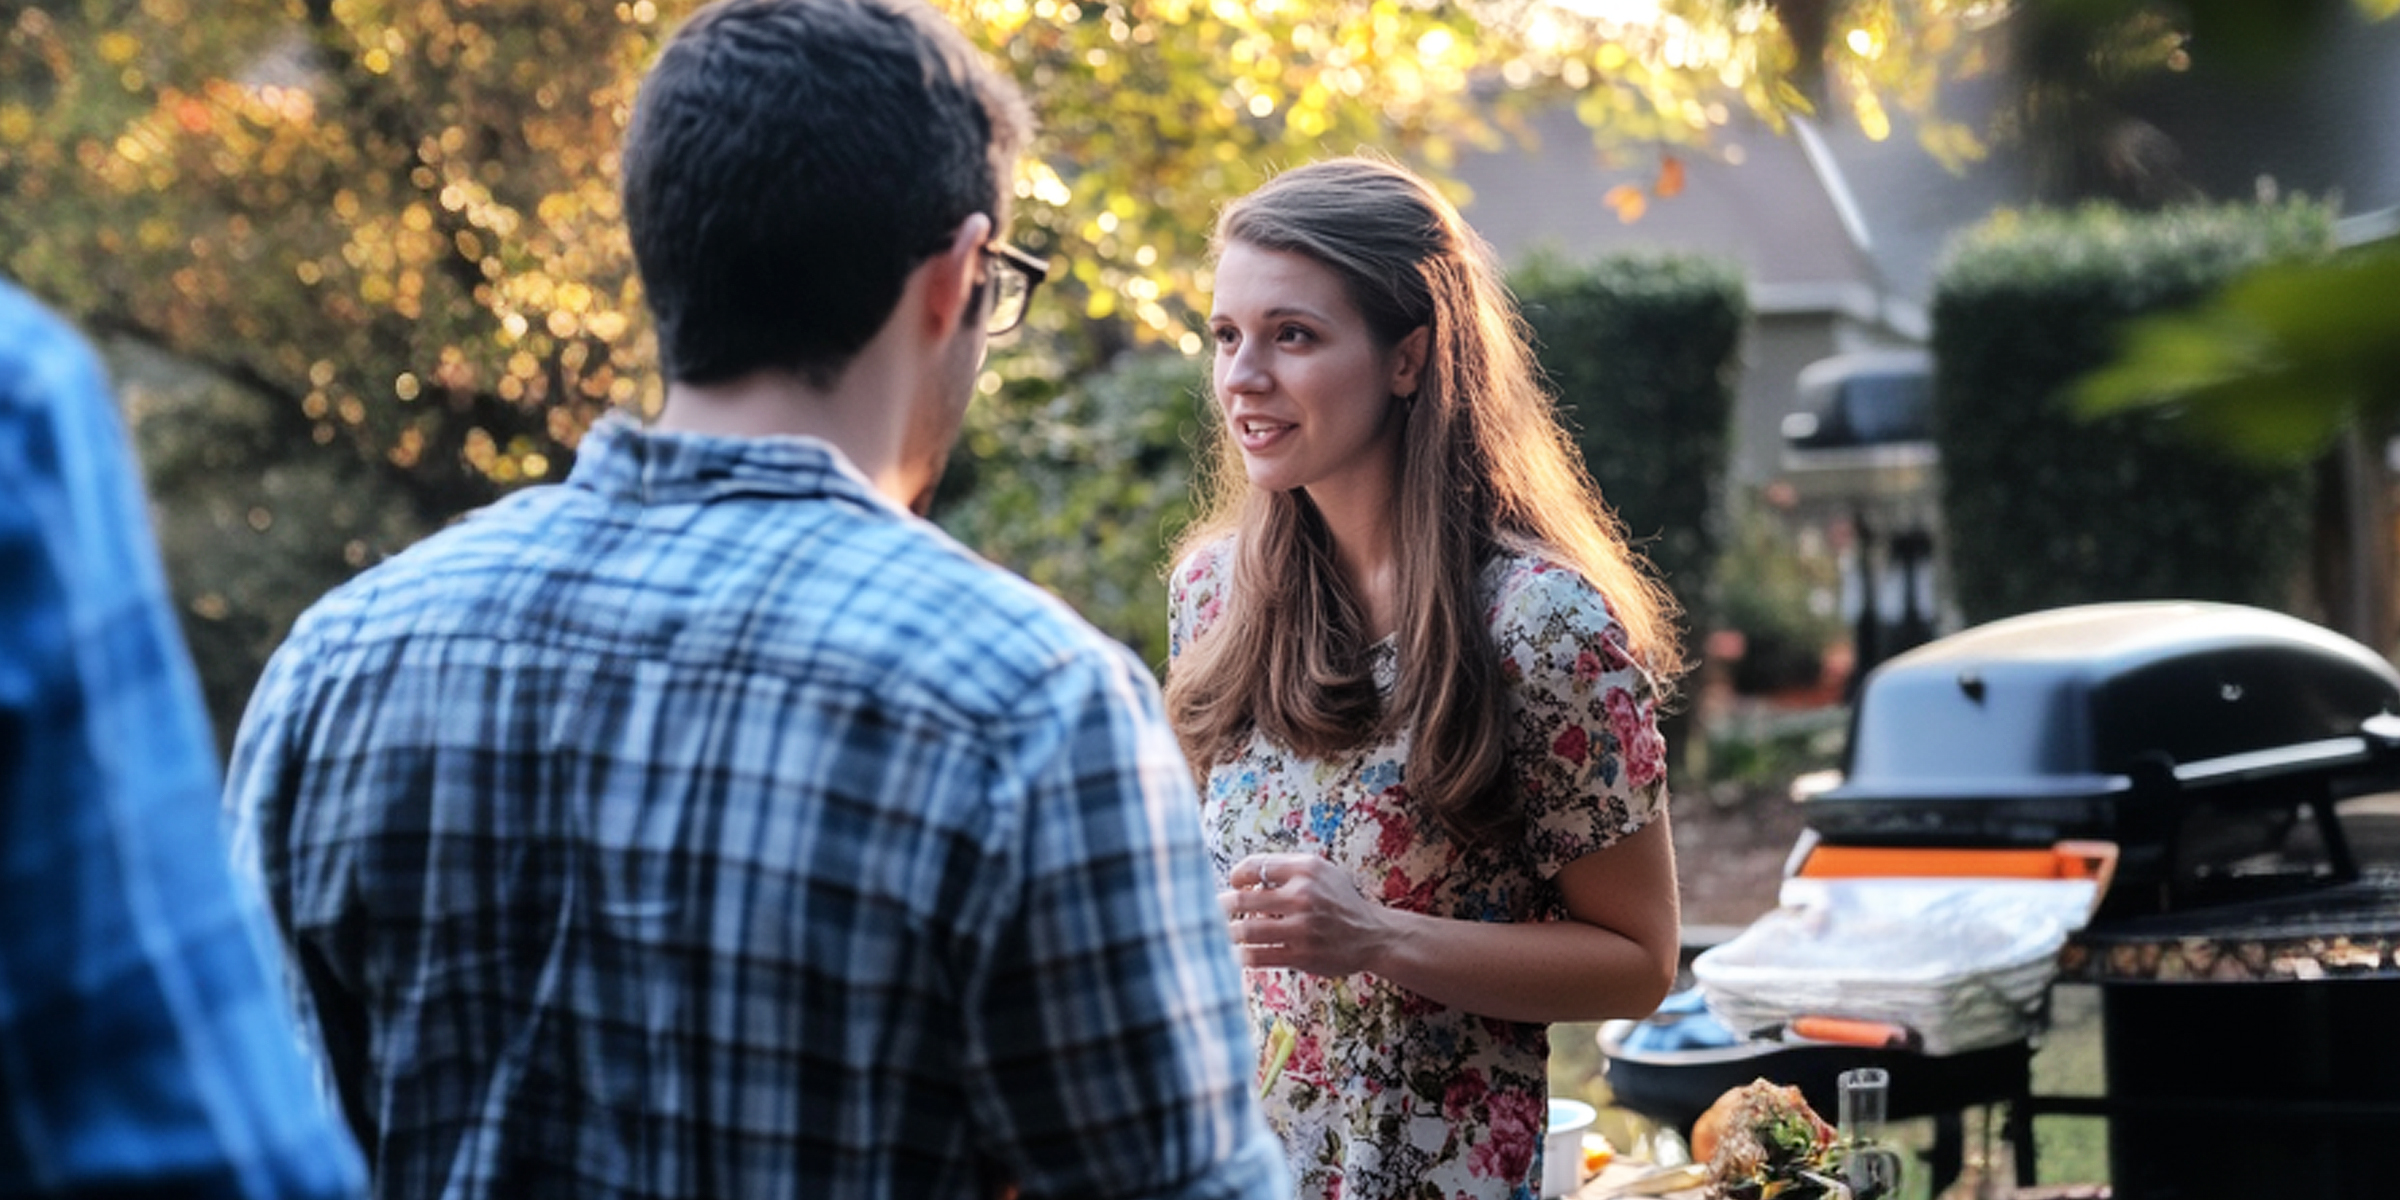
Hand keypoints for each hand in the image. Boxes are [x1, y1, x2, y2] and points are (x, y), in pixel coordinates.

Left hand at [1218, 854, 1390, 977]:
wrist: (1373, 935)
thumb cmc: (1340, 901)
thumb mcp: (1321, 871)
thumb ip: (1286, 869)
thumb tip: (1242, 879)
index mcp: (1306, 869)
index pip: (1254, 866)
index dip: (1235, 875)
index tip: (1234, 884)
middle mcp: (1303, 896)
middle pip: (1242, 900)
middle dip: (1220, 906)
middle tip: (1214, 909)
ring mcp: (1301, 928)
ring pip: (1245, 931)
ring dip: (1226, 932)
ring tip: (1221, 931)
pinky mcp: (1301, 955)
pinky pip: (1257, 957)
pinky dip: (1239, 955)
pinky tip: (1233, 952)